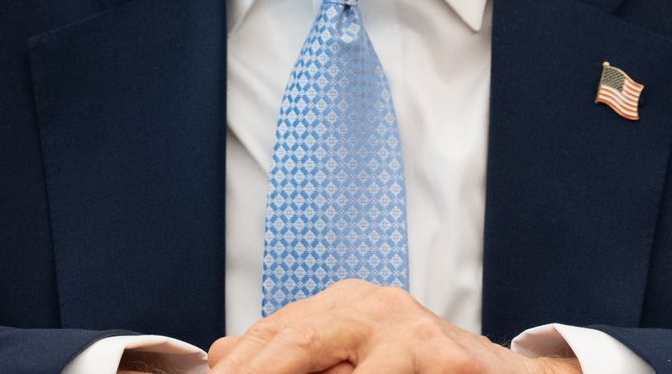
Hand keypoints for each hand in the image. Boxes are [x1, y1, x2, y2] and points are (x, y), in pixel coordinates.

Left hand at [207, 280, 581, 373]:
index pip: (277, 329)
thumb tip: (224, 352)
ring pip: (341, 368)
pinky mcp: (447, 364)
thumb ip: (301, 353)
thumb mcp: (359, 357)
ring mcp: (413, 334)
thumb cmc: (426, 371)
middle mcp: (377, 308)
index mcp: (350, 304)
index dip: (242, 362)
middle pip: (299, 338)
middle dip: (260, 371)